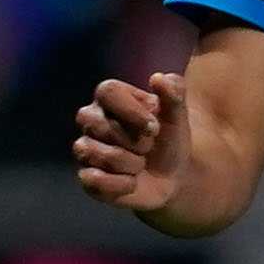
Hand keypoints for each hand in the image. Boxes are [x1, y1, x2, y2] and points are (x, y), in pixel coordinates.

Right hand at [72, 72, 190, 216]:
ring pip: (102, 156)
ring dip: (132, 165)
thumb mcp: (178, 115)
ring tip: (140, 164)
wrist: (173, 176)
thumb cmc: (170, 138)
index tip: (155, 128)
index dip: (132, 112)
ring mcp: (85, 148)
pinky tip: (132, 182)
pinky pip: (94, 181)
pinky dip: (122, 185)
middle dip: (137, 143)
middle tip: (148, 147)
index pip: (107, 92)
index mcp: (110, 96)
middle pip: (103, 128)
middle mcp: (90, 119)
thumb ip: (173, 92)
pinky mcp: (87, 177)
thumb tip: (158, 78)